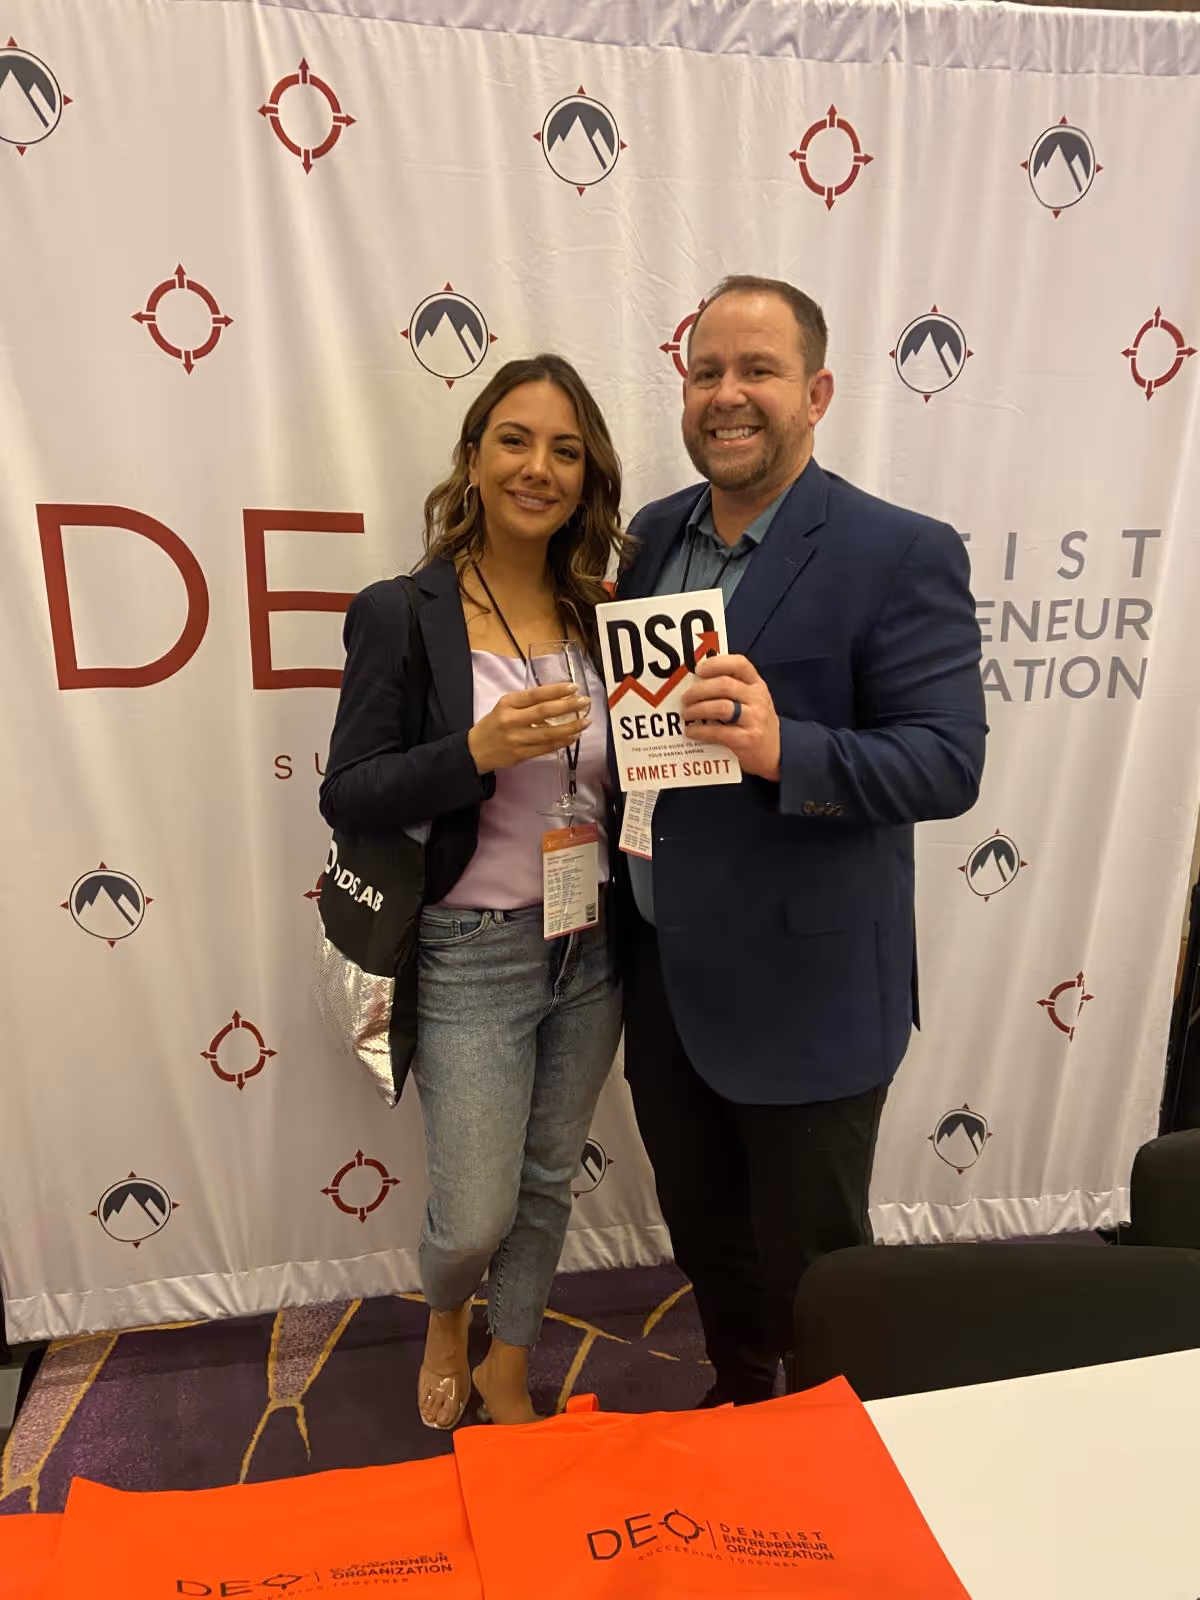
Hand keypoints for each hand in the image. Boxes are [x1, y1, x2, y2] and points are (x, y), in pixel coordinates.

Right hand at [468, 681, 590, 773]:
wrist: (475, 750)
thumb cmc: (494, 725)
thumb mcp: (504, 707)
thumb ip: (526, 703)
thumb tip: (558, 698)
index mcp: (507, 703)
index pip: (535, 694)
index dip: (556, 690)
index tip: (574, 687)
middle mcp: (511, 720)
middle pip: (544, 712)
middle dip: (568, 706)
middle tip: (585, 702)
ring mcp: (516, 739)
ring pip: (548, 733)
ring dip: (570, 727)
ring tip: (585, 722)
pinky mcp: (520, 755)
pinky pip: (546, 748)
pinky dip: (562, 742)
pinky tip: (573, 737)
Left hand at [680, 654, 780, 780]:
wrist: (774, 753)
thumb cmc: (755, 723)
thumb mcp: (752, 700)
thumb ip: (732, 688)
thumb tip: (695, 682)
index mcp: (757, 684)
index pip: (739, 664)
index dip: (716, 664)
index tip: (698, 670)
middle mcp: (757, 699)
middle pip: (724, 685)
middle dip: (698, 690)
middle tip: (685, 698)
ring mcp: (754, 719)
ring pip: (720, 707)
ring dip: (697, 709)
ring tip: (686, 713)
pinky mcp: (747, 740)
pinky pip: (718, 732)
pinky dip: (700, 731)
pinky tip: (691, 731)